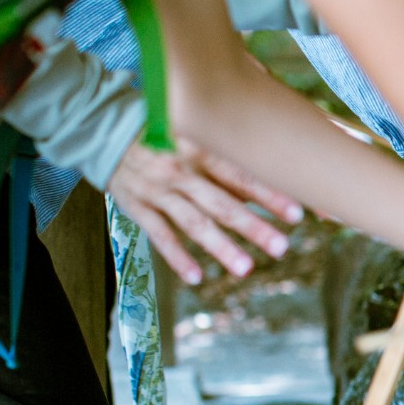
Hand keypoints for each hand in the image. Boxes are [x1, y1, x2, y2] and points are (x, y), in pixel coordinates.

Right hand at [107, 138, 301, 284]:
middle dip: (253, 227)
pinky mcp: (138, 207)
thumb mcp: (197, 134)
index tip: (298, 214)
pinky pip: (160, 235)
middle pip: (223, 204)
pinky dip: (177, 257)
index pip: (242, 175)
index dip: (270, 194)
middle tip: (282, 247)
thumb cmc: (165, 131)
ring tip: (247, 268)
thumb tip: (276, 174)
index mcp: (202, 150)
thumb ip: (230, 155)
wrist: (105, 127)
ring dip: (221, 247)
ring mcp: (159, 191)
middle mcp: (182, 171)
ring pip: (194, 223)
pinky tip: (197, 277)